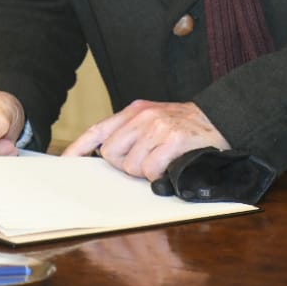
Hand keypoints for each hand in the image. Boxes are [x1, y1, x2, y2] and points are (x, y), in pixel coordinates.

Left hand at [62, 100, 229, 180]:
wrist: (221, 119)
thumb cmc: (185, 126)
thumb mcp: (154, 121)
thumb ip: (131, 133)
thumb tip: (106, 155)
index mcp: (134, 111)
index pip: (98, 129)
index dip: (79, 147)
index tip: (65, 162)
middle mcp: (142, 116)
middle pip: (111, 153)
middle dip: (124, 165)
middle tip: (145, 162)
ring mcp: (158, 126)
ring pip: (131, 165)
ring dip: (145, 171)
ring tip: (161, 161)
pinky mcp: (174, 138)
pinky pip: (151, 169)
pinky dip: (159, 174)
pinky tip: (171, 164)